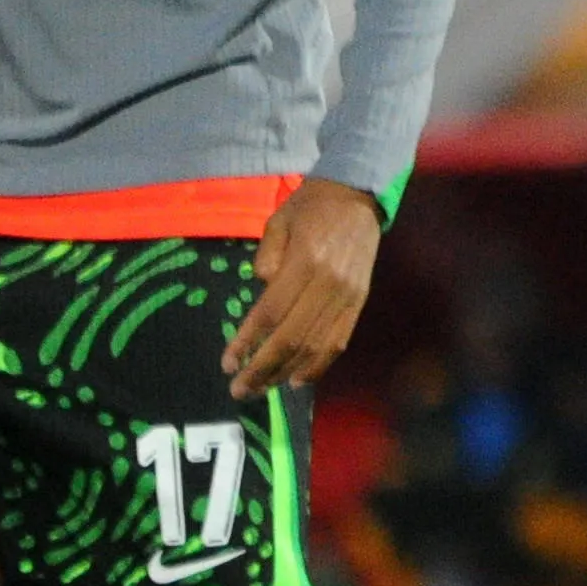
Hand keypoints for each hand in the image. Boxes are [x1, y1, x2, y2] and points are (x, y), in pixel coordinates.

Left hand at [224, 178, 384, 399]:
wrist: (358, 196)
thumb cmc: (310, 206)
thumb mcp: (277, 222)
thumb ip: (266, 258)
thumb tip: (261, 292)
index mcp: (306, 260)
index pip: (270, 312)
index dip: (247, 342)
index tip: (227, 364)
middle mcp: (329, 284)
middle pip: (291, 337)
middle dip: (262, 368)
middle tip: (239, 390)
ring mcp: (347, 296)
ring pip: (315, 346)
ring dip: (286, 373)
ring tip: (262, 389)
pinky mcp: (359, 302)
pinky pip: (338, 342)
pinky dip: (317, 366)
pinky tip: (297, 380)